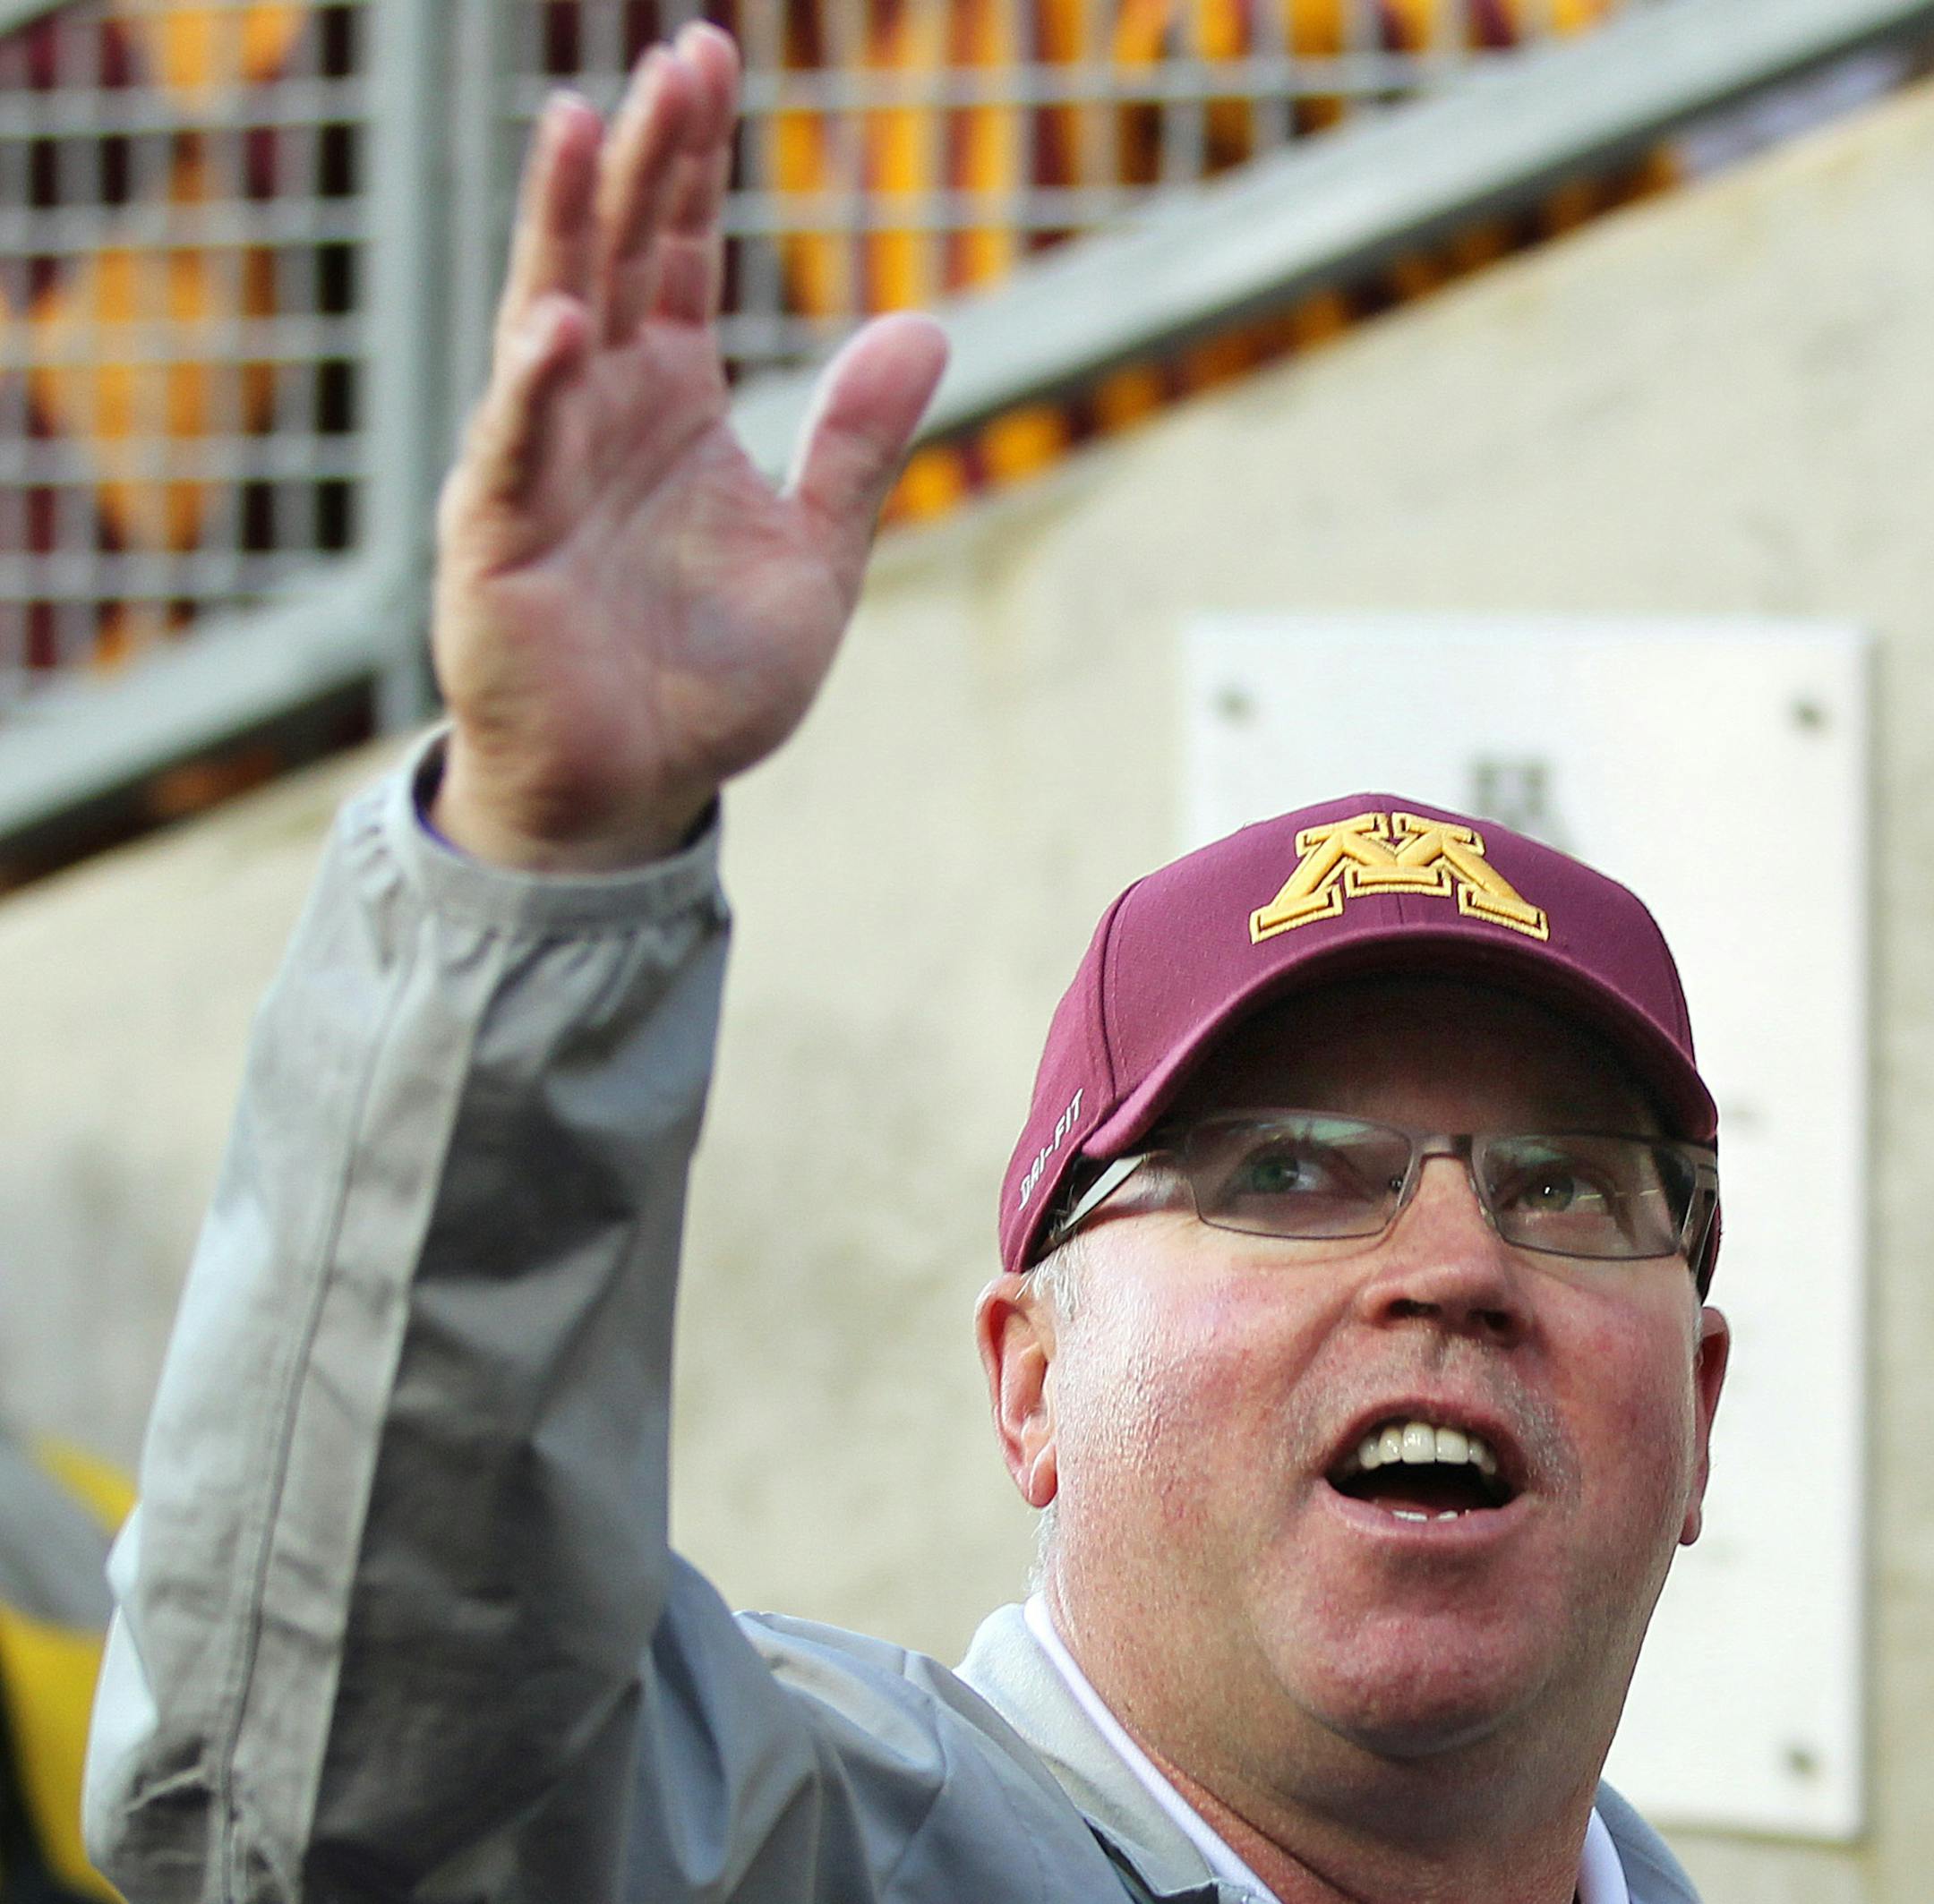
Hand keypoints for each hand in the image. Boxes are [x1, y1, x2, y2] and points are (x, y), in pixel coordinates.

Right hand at [431, 24, 947, 869]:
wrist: (636, 788)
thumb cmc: (711, 680)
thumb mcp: (815, 557)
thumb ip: (858, 447)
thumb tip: (927, 323)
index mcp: (671, 401)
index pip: (675, 252)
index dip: (690, 162)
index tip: (710, 58)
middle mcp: (597, 410)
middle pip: (612, 253)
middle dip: (640, 157)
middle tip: (675, 58)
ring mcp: (540, 465)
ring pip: (545, 319)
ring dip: (561, 225)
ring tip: (579, 119)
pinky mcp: (499, 539)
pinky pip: (516, 450)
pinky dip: (535, 390)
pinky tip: (562, 324)